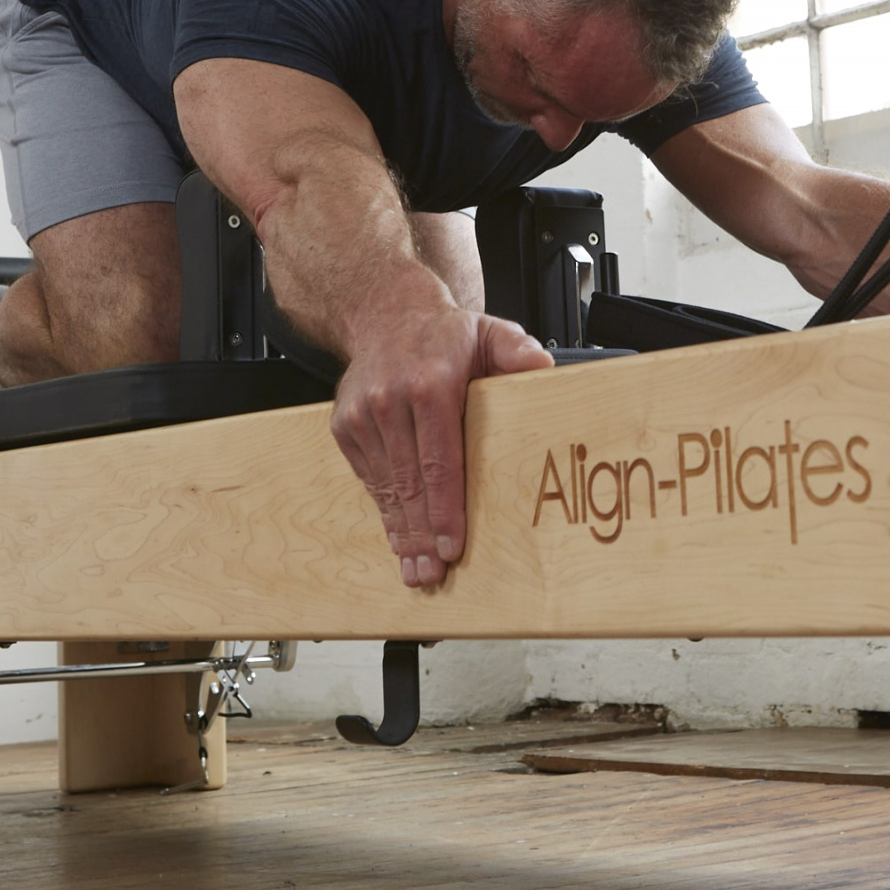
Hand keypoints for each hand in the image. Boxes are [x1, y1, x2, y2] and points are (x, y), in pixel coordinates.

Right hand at [328, 306, 550, 586]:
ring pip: (386, 487)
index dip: (444, 510)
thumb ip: (518, 352)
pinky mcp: (345, 425)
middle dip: (420, 535)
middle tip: (431, 574)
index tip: (451, 546)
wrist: (387, 315)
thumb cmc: (447, 335)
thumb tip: (543, 370)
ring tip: (414, 569)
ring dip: (400, 532)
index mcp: (430, 383)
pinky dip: (384, 509)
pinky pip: (369, 477)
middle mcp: (390, 400)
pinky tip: (397, 536)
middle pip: (410, 483)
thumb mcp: (492, 332)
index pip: (439, 461)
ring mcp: (363, 414)